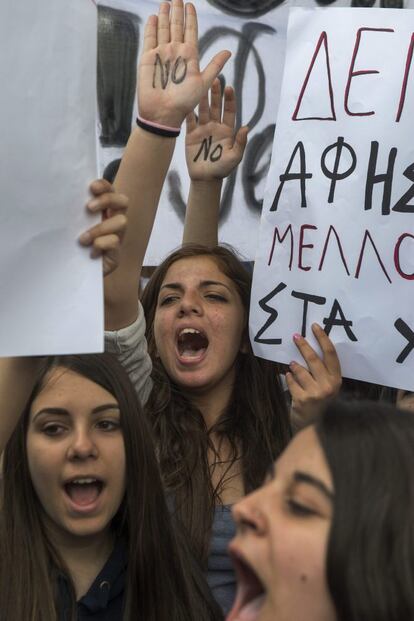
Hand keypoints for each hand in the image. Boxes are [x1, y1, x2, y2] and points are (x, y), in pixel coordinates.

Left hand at [79, 179, 127, 276]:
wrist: (76, 273)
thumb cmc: (73, 246)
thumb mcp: (71, 227)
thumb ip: (73, 214)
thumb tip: (60, 200)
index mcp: (104, 210)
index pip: (109, 190)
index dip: (104, 186)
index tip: (91, 187)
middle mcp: (114, 220)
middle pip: (123, 201)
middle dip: (107, 200)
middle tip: (89, 208)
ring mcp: (118, 237)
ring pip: (122, 221)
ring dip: (100, 228)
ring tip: (83, 239)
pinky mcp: (117, 254)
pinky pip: (114, 242)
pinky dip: (101, 244)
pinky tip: (91, 252)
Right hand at [138, 0, 230, 127]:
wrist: (163, 114)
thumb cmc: (184, 102)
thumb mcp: (203, 83)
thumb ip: (214, 66)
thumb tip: (229, 52)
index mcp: (190, 56)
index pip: (191, 31)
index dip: (191, 18)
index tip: (191, 5)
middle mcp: (175, 52)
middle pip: (176, 26)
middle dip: (177, 12)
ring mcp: (161, 54)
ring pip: (163, 29)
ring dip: (164, 15)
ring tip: (166, 2)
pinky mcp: (148, 59)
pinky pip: (149, 39)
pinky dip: (151, 28)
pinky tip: (153, 17)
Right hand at [185, 79, 247, 180]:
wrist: (205, 179)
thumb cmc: (222, 169)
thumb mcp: (235, 157)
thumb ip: (240, 143)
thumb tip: (246, 127)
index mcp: (227, 130)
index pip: (229, 111)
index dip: (229, 100)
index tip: (229, 88)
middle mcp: (215, 127)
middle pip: (215, 107)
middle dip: (215, 94)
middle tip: (214, 79)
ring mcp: (202, 130)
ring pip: (202, 110)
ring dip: (202, 98)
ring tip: (200, 84)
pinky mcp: (191, 135)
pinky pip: (190, 120)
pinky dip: (188, 111)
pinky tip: (187, 100)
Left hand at [286, 323, 341, 429]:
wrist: (315, 428)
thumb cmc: (321, 404)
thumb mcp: (327, 387)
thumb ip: (322, 372)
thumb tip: (308, 348)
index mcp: (336, 380)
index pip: (331, 355)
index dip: (323, 339)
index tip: (315, 327)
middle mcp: (328, 386)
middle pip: (314, 359)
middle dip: (303, 346)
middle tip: (296, 336)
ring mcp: (315, 393)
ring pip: (300, 370)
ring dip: (294, 366)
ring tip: (292, 364)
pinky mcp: (302, 400)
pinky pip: (291, 382)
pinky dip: (288, 379)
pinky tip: (289, 377)